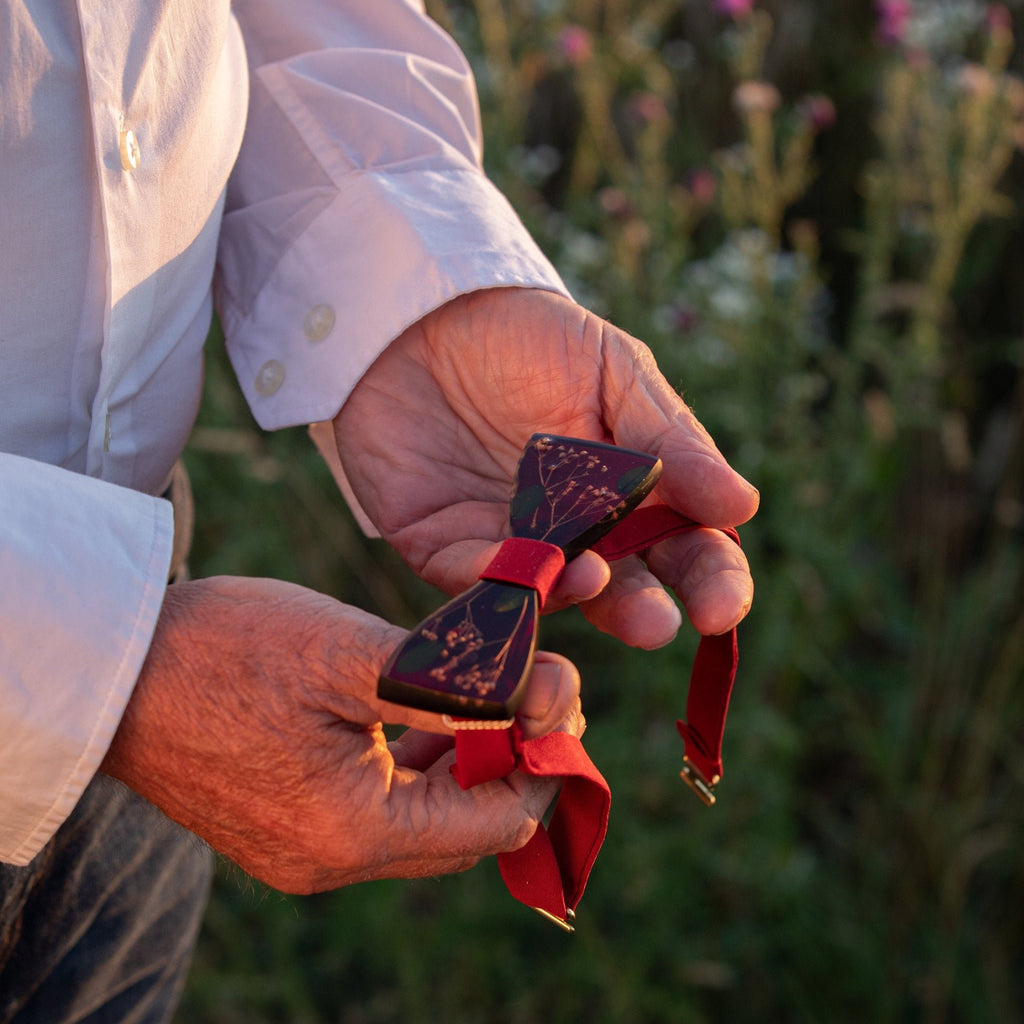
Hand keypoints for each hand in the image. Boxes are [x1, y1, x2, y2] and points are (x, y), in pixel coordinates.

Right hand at [101, 576, 580, 893]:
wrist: (114, 664)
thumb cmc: (225, 649)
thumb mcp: (351, 654)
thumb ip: (451, 687)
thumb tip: (533, 703)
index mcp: (354, 831)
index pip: (496, 823)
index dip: (541, 761)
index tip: (556, 698)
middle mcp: (331, 861)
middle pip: (464, 831)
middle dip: (510, 761)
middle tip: (530, 692)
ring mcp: (303, 851)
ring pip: (423, 821)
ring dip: (465, 764)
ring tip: (488, 697)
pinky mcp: (284, 828)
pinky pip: (378, 812)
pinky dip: (416, 769)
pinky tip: (429, 715)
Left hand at [333, 288, 757, 648]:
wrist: (425, 314)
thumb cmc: (532, 337)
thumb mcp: (612, 369)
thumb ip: (670, 439)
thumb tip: (742, 506)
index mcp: (636, 496)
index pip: (688, 551)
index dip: (712, 582)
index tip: (722, 606)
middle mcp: (579, 536)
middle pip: (622, 590)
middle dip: (641, 613)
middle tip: (657, 625)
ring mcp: (511, 547)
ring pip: (546, 595)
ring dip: (569, 597)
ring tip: (589, 580)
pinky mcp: (443, 547)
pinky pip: (468, 577)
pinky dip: (491, 579)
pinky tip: (514, 568)